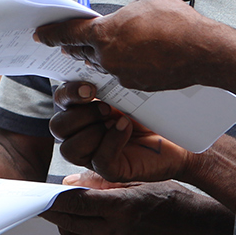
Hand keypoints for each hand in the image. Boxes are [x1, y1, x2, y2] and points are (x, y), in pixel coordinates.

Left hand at [33, 0, 213, 91]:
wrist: (204, 51)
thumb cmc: (177, 20)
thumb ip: (127, 8)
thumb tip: (126, 14)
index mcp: (105, 33)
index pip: (68, 34)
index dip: (51, 34)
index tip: (39, 35)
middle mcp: (108, 57)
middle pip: (83, 51)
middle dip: (75, 45)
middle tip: (67, 41)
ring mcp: (122, 74)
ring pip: (103, 63)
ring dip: (100, 55)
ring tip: (106, 46)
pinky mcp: (138, 85)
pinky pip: (122, 73)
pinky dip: (123, 64)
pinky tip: (136, 56)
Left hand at [41, 174, 234, 234]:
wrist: (193, 229)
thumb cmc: (166, 197)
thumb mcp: (136, 181)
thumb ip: (100, 183)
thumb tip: (67, 184)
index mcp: (121, 207)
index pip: (76, 204)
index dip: (54, 201)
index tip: (40, 197)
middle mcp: (118, 232)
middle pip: (72, 224)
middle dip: (55, 215)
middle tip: (44, 206)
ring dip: (66, 229)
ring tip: (61, 217)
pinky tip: (81, 230)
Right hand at [49, 82, 189, 182]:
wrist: (178, 135)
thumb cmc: (150, 113)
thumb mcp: (125, 92)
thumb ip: (103, 83)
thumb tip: (89, 64)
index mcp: (81, 111)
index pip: (59, 101)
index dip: (68, 94)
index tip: (89, 88)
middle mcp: (82, 133)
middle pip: (57, 127)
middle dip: (79, 115)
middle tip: (106, 106)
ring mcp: (93, 154)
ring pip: (69, 149)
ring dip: (90, 131)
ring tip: (115, 118)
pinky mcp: (110, 170)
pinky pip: (98, 160)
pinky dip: (112, 141)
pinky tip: (125, 127)